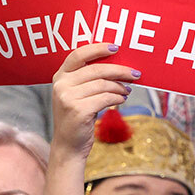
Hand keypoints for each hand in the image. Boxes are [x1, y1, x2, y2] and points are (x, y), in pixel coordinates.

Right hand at [49, 43, 138, 158]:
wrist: (68, 146)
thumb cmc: (77, 118)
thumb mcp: (76, 95)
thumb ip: (88, 79)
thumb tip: (117, 66)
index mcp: (60, 77)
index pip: (78, 55)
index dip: (98, 49)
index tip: (116, 48)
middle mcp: (61, 85)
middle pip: (96, 70)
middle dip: (120, 71)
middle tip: (135, 74)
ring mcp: (68, 98)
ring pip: (103, 85)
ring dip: (120, 87)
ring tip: (127, 91)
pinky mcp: (78, 110)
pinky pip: (106, 98)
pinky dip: (117, 98)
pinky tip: (121, 100)